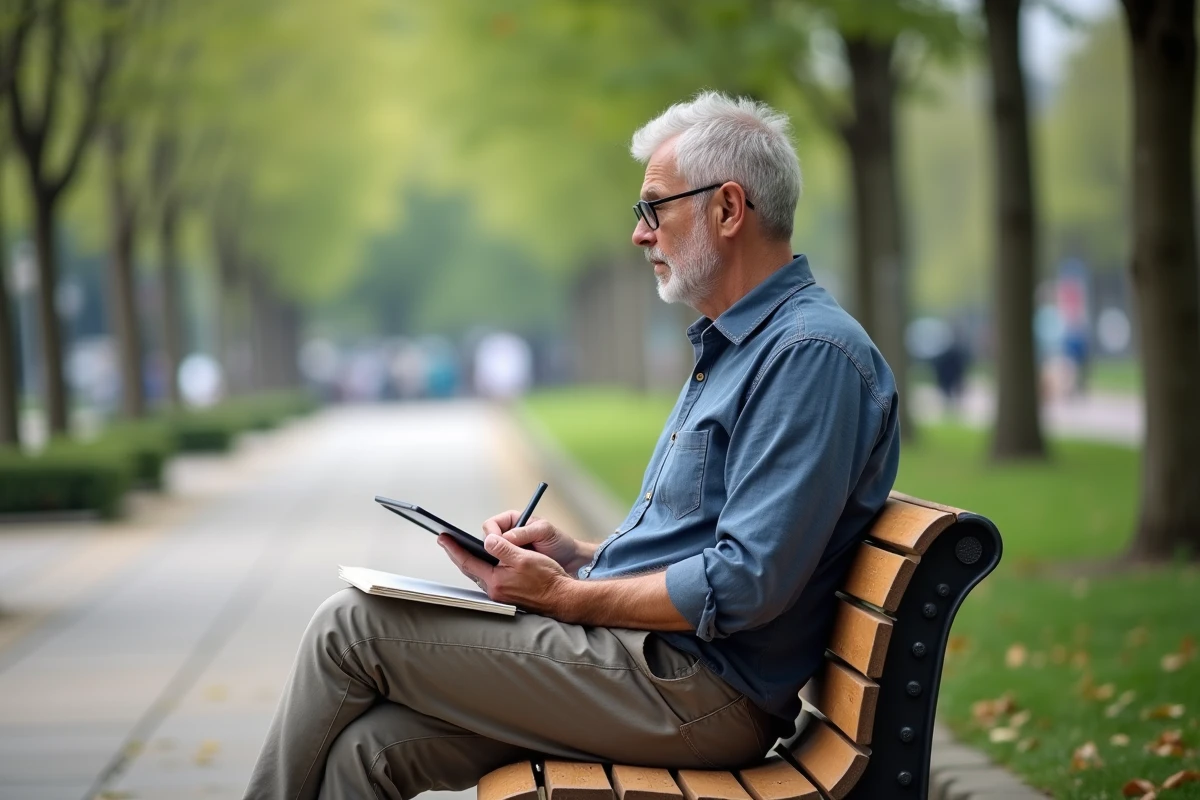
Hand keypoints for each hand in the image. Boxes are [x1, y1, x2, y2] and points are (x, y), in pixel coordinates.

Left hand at [438, 532, 571, 615]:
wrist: (562, 598)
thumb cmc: (547, 578)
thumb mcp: (524, 557)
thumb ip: (503, 548)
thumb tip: (486, 540)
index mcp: (495, 580)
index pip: (468, 561)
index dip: (454, 548)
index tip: (443, 538)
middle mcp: (494, 590)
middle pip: (469, 569)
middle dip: (457, 554)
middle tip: (445, 541)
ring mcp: (500, 595)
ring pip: (478, 574)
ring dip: (468, 561)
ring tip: (460, 549)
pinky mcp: (508, 596)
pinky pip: (488, 579)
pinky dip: (481, 568)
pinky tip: (482, 562)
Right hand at [480, 510, 587, 572]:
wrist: (571, 560)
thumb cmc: (560, 542)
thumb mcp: (544, 532)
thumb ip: (524, 532)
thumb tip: (504, 537)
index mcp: (512, 521)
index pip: (491, 525)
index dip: (491, 534)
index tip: (496, 544)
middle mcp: (508, 534)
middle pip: (488, 541)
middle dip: (491, 549)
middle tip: (498, 558)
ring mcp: (509, 551)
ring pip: (491, 555)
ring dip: (496, 560)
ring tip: (506, 566)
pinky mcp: (511, 564)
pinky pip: (499, 567)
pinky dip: (501, 570)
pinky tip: (509, 573)